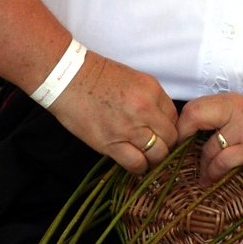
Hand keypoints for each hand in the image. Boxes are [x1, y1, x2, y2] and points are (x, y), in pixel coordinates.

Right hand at [48, 51, 179, 174]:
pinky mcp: (110, 144)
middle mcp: (145, 110)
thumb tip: (160, 121)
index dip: (170, 128)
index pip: (175, 118)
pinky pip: (136, 164)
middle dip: (167, 145)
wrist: (68, 79)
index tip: (161, 133)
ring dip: (154, 159)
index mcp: (152, 91)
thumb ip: (151, 99)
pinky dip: (139, 167)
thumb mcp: (134, 79)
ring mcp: (128, 128)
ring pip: (158, 154)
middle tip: (157, 147)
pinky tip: (134, 163)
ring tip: (146, 158)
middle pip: (171, 138)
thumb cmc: (97, 76)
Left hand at [175, 93, 242, 188]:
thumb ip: (214, 123)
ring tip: (202, 177)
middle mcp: (238, 109)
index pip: (193, 106)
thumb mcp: (237, 122)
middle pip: (195, 115)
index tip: (176, 146)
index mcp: (230, 101)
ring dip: (202, 166)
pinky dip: (214, 173)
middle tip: (179, 158)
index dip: (179, 127)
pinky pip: (223, 160)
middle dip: (182, 140)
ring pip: (209, 145)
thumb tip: (178, 138)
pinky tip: (211, 180)